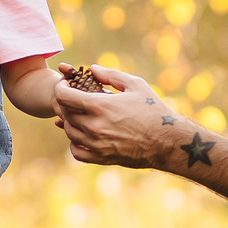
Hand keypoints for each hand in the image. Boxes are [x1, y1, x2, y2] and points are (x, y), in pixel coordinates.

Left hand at [54, 66, 177, 166]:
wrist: (167, 141)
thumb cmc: (153, 110)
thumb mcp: (135, 84)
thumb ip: (111, 75)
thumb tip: (93, 69)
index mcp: (100, 106)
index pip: (64, 96)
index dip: (61, 88)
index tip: (66, 85)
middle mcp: (94, 126)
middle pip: (65, 113)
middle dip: (66, 103)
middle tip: (74, 98)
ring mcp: (96, 144)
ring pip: (69, 131)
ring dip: (70, 121)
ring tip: (81, 114)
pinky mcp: (101, 158)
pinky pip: (76, 151)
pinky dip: (75, 143)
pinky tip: (83, 135)